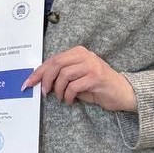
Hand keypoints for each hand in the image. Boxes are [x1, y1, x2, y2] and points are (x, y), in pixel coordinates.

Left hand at [22, 46, 136, 110]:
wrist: (124, 93)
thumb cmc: (98, 86)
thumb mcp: (77, 77)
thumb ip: (61, 75)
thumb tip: (40, 81)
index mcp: (78, 52)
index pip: (53, 59)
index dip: (38, 72)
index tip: (28, 82)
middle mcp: (85, 55)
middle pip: (56, 64)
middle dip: (45, 79)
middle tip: (43, 92)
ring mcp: (92, 65)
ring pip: (64, 75)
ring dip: (59, 90)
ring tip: (62, 97)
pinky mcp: (96, 77)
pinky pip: (74, 86)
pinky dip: (68, 95)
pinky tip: (70, 100)